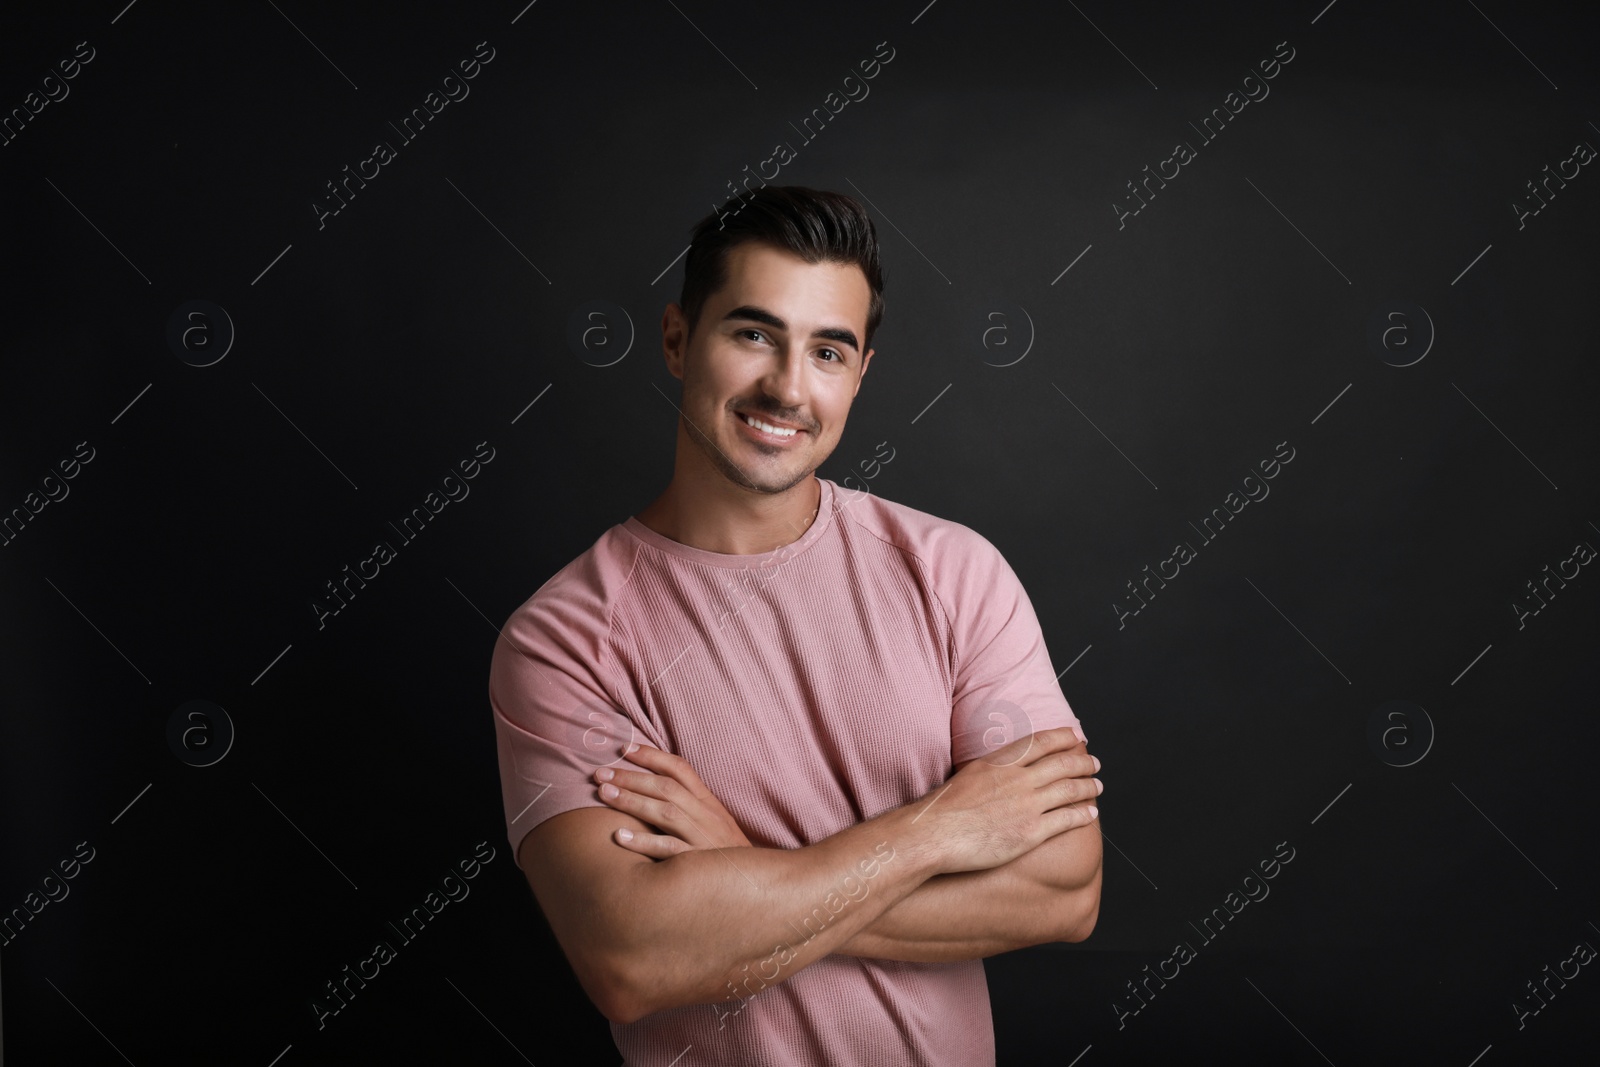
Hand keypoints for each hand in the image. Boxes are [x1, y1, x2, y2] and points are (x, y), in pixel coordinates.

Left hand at [593, 744, 753, 857]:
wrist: (757, 884)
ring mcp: (704, 838)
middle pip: (667, 787)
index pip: (680, 768)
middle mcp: (707, 816)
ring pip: (666, 813)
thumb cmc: (724, 854)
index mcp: (709, 802)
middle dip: (631, 777)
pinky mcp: (699, 863)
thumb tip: (652, 789)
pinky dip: (644, 842)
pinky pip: (670, 850)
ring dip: (632, 801)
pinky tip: (620, 837)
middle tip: (600, 773)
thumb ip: (688, 806)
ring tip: (604, 794)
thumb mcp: (713, 823)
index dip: (652, 756)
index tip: (624, 749)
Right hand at [919, 726, 1100, 874]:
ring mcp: (1027, 805)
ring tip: (1098, 786)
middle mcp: (1018, 779)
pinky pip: (1066, 819)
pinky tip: (1091, 813)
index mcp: (1000, 762)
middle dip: (1083, 762)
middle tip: (1095, 763)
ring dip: (1088, 787)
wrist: (934, 834)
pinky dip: (1083, 814)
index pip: (1040, 742)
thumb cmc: (942, 809)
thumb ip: (990, 770)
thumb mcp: (966, 775)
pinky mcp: (1031, 832)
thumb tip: (999, 770)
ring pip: (1069, 790)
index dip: (1062, 737)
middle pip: (1062, 764)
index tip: (1075, 736)